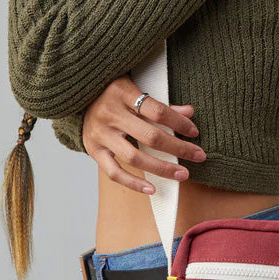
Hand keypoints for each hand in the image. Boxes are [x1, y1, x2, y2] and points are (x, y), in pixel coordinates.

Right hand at [79, 75, 207, 194]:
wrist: (79, 97)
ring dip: (162, 168)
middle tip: (199, 155)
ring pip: (134, 157)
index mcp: (122, 92)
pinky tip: (152, 189)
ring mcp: (100, 133)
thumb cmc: (113, 92)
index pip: (157, 111)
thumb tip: (190, 112)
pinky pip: (114, 172)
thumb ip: (161, 103)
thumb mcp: (135, 89)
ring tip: (183, 174)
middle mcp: (109, 113)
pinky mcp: (93, 150)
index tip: (194, 132)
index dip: (179, 123)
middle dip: (178, 148)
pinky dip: (133, 183)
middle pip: (150, 136)